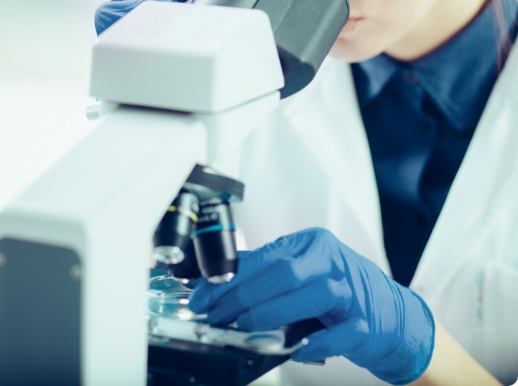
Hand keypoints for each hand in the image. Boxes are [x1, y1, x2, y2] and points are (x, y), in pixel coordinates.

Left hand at [188, 228, 434, 384]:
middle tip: (216, 314)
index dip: (229, 277)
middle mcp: (332, 262)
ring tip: (243, 326)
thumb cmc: (338, 291)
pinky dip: (316, 343)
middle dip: (242, 295)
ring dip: (272, 311)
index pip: (264, 257)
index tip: (203, 295)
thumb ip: (265, 276)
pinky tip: (294, 350)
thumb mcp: (301, 274)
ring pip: (312, 295)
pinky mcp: (367, 324)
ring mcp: (352, 292)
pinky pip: (342, 333)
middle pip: (283, 272)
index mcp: (311, 245)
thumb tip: (217, 283)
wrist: (392, 314)